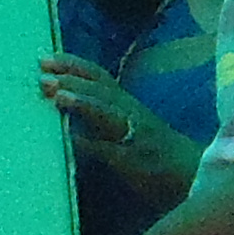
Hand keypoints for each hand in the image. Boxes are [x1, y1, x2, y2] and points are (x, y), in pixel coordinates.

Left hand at [39, 54, 202, 210]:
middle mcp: (132, 114)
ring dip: (83, 103)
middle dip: (72, 79)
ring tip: (58, 96)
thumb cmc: (154, 153)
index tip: (44, 58)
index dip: (72, 64)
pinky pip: (112, 151)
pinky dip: (91, 144)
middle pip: (101, 90)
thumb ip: (101, 114)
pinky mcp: (136, 163)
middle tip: (42, 74)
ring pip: (109, 114)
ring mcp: (135, 137)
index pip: (98, 77)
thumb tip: (62, 104)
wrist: (192, 176)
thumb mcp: (129, 125)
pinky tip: (71, 140)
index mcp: (127, 104)